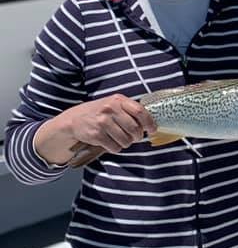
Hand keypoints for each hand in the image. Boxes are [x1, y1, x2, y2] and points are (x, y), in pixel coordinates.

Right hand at [35, 94, 157, 164]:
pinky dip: (115, 148)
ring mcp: (103, 122)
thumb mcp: (114, 104)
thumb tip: (149, 124)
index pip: (140, 111)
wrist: (74, 119)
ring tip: (120, 139)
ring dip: (126, 143)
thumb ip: (129, 111)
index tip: (153, 129)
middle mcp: (111, 109)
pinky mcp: (96, 135)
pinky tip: (110, 142)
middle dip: (138, 137)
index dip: (149, 122)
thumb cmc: (99, 112)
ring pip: (126, 140)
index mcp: (118, 100)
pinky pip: (115, 147)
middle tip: (135, 137)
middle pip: (135, 129)